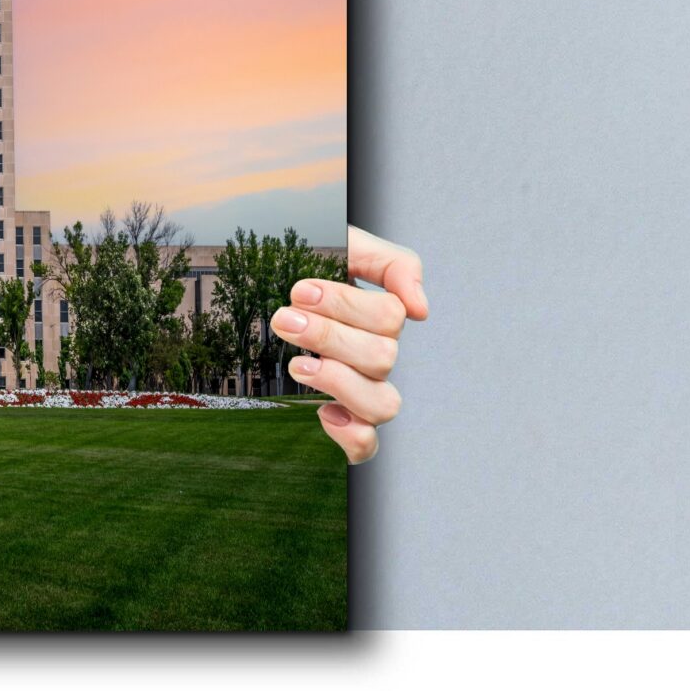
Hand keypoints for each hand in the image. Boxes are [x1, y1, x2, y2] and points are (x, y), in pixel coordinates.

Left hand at [275, 224, 426, 463]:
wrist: (269, 281)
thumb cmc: (313, 267)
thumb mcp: (349, 245)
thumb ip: (392, 263)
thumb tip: (420, 309)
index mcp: (381, 316)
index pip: (389, 318)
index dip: (346, 305)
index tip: (300, 290)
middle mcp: (378, 356)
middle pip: (382, 358)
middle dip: (328, 337)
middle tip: (284, 319)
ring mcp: (364, 391)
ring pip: (383, 404)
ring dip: (339, 383)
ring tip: (297, 365)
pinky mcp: (346, 421)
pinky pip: (367, 446)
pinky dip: (351, 435)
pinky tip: (323, 411)